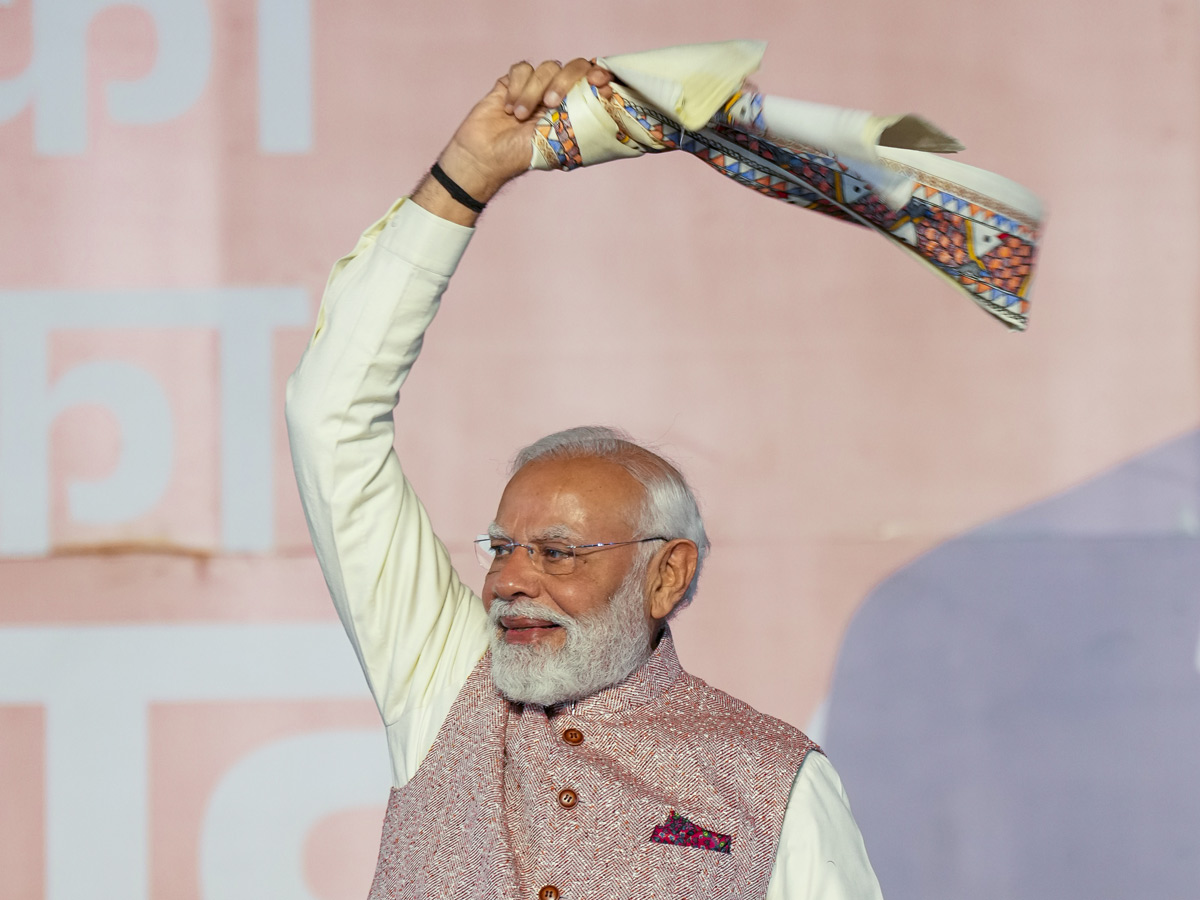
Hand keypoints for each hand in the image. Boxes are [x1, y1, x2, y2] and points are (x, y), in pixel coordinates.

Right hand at [415, 58, 612, 223]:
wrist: (486, 157)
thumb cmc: (524, 156)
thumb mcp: (560, 140)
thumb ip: (581, 116)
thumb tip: (605, 94)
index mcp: (574, 108)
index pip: (593, 82)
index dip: (598, 75)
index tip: (598, 82)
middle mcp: (557, 94)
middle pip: (573, 67)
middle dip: (564, 81)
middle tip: (550, 103)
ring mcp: (534, 87)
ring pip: (546, 68)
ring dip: (532, 93)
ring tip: (518, 117)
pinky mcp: (511, 82)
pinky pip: (521, 69)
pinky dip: (516, 87)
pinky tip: (507, 108)